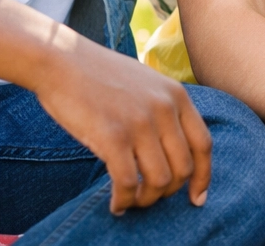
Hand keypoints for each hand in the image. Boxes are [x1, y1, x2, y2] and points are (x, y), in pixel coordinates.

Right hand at [31, 40, 212, 214]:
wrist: (61, 59)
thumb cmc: (99, 75)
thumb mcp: (146, 83)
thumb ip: (165, 108)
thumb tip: (173, 148)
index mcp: (176, 95)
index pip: (203, 144)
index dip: (203, 177)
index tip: (196, 199)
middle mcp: (164, 108)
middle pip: (183, 169)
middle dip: (167, 192)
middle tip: (148, 198)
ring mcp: (140, 122)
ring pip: (159, 181)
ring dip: (146, 200)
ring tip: (131, 201)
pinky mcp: (113, 136)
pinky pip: (128, 183)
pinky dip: (124, 200)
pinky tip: (115, 204)